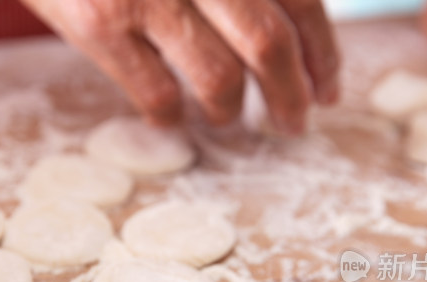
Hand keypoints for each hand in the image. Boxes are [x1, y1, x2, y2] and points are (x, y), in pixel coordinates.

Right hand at [21, 0, 339, 133]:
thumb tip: (289, 33)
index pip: (303, 1)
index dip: (324, 54)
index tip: (327, 89)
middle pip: (269, 46)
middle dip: (290, 97)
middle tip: (293, 124)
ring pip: (218, 79)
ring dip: (231, 111)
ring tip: (228, 117)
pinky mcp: (98, 23)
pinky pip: (156, 94)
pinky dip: (171, 117)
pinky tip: (171, 117)